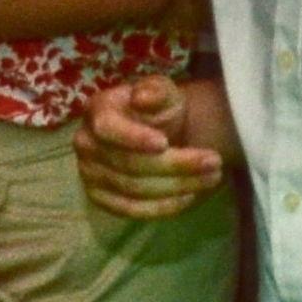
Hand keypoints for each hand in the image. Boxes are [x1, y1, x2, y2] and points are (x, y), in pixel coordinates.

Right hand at [74, 72, 227, 219]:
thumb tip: (142, 97)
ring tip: (213, 176)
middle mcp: (86, 144)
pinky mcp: (101, 198)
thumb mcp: (164, 92)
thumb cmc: (159, 108)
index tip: (165, 143)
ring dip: (177, 186)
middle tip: (215, 161)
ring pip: (133, 189)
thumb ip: (156, 91)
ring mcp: (90, 174)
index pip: (108, 128)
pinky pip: (131, 210)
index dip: (134, 138)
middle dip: (176, 164)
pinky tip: (191, 196)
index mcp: (97, 111)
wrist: (159, 131)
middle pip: (128, 164)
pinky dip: (162, 206)